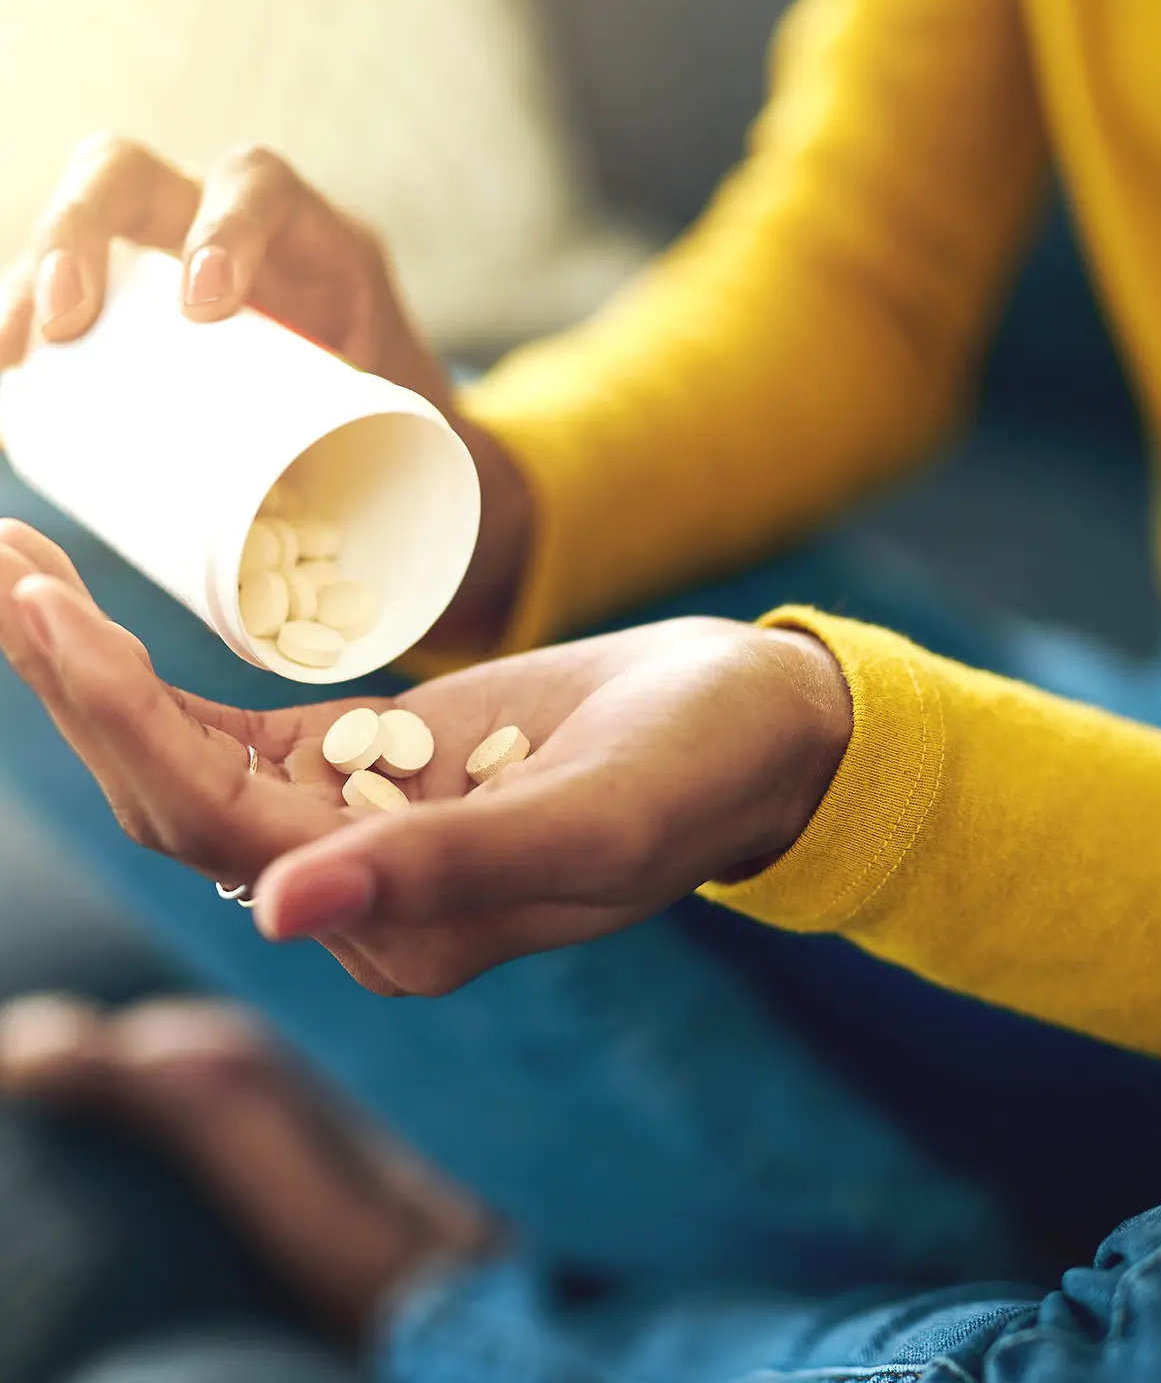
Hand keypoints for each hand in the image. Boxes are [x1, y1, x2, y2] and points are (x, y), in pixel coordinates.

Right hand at [0, 134, 531, 645]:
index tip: (206, 304)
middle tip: (63, 319)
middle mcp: (234, 228)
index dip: (228, 225)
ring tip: (12, 352)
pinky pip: (67, 284)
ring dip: (33, 272)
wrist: (401, 441)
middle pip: (135, 175)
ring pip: (83, 221)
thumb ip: (411, 457)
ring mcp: (172, 255)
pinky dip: (27, 312)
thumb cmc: (410, 432)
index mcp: (320, 243)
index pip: (264, 186)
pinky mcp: (137, 302)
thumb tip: (395, 562)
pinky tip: (7, 365)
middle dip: (85, 230)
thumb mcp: (416, 423)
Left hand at [0, 521, 852, 995]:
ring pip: (192, 766)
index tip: (45, 610)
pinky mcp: (374, 770)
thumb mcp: (597, 815)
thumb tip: (277, 912)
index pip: (226, 825)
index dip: (124, 723)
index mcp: (412, 931)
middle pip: (180, 799)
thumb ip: (450, 870)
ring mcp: (363, 833)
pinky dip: (164, 680)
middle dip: (81, 689)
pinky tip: (103, 617)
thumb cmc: (703, 767)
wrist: (751, 727)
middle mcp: (367, 898)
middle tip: (8, 564)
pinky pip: (240, 735)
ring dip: (101, 679)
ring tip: (25, 570)